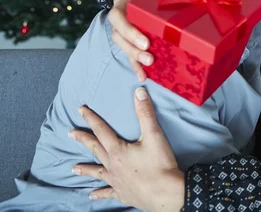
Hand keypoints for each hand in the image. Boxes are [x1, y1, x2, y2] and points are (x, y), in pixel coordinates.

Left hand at [70, 87, 184, 211]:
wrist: (165, 193)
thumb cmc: (159, 164)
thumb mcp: (154, 135)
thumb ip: (145, 113)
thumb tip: (138, 91)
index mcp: (118, 150)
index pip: (102, 130)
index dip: (91, 118)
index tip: (80, 110)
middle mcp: (112, 165)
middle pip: (95, 149)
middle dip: (83, 139)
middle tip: (71, 133)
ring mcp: (116, 180)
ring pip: (97, 172)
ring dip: (85, 169)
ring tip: (73, 168)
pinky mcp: (123, 193)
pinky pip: (108, 192)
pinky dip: (100, 193)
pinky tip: (92, 195)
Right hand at [108, 0, 168, 80]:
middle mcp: (122, 3)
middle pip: (117, 16)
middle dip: (131, 32)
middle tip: (146, 43)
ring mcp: (120, 21)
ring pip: (118, 37)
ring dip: (132, 51)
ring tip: (149, 60)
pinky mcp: (124, 37)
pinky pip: (126, 52)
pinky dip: (135, 65)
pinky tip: (143, 75)